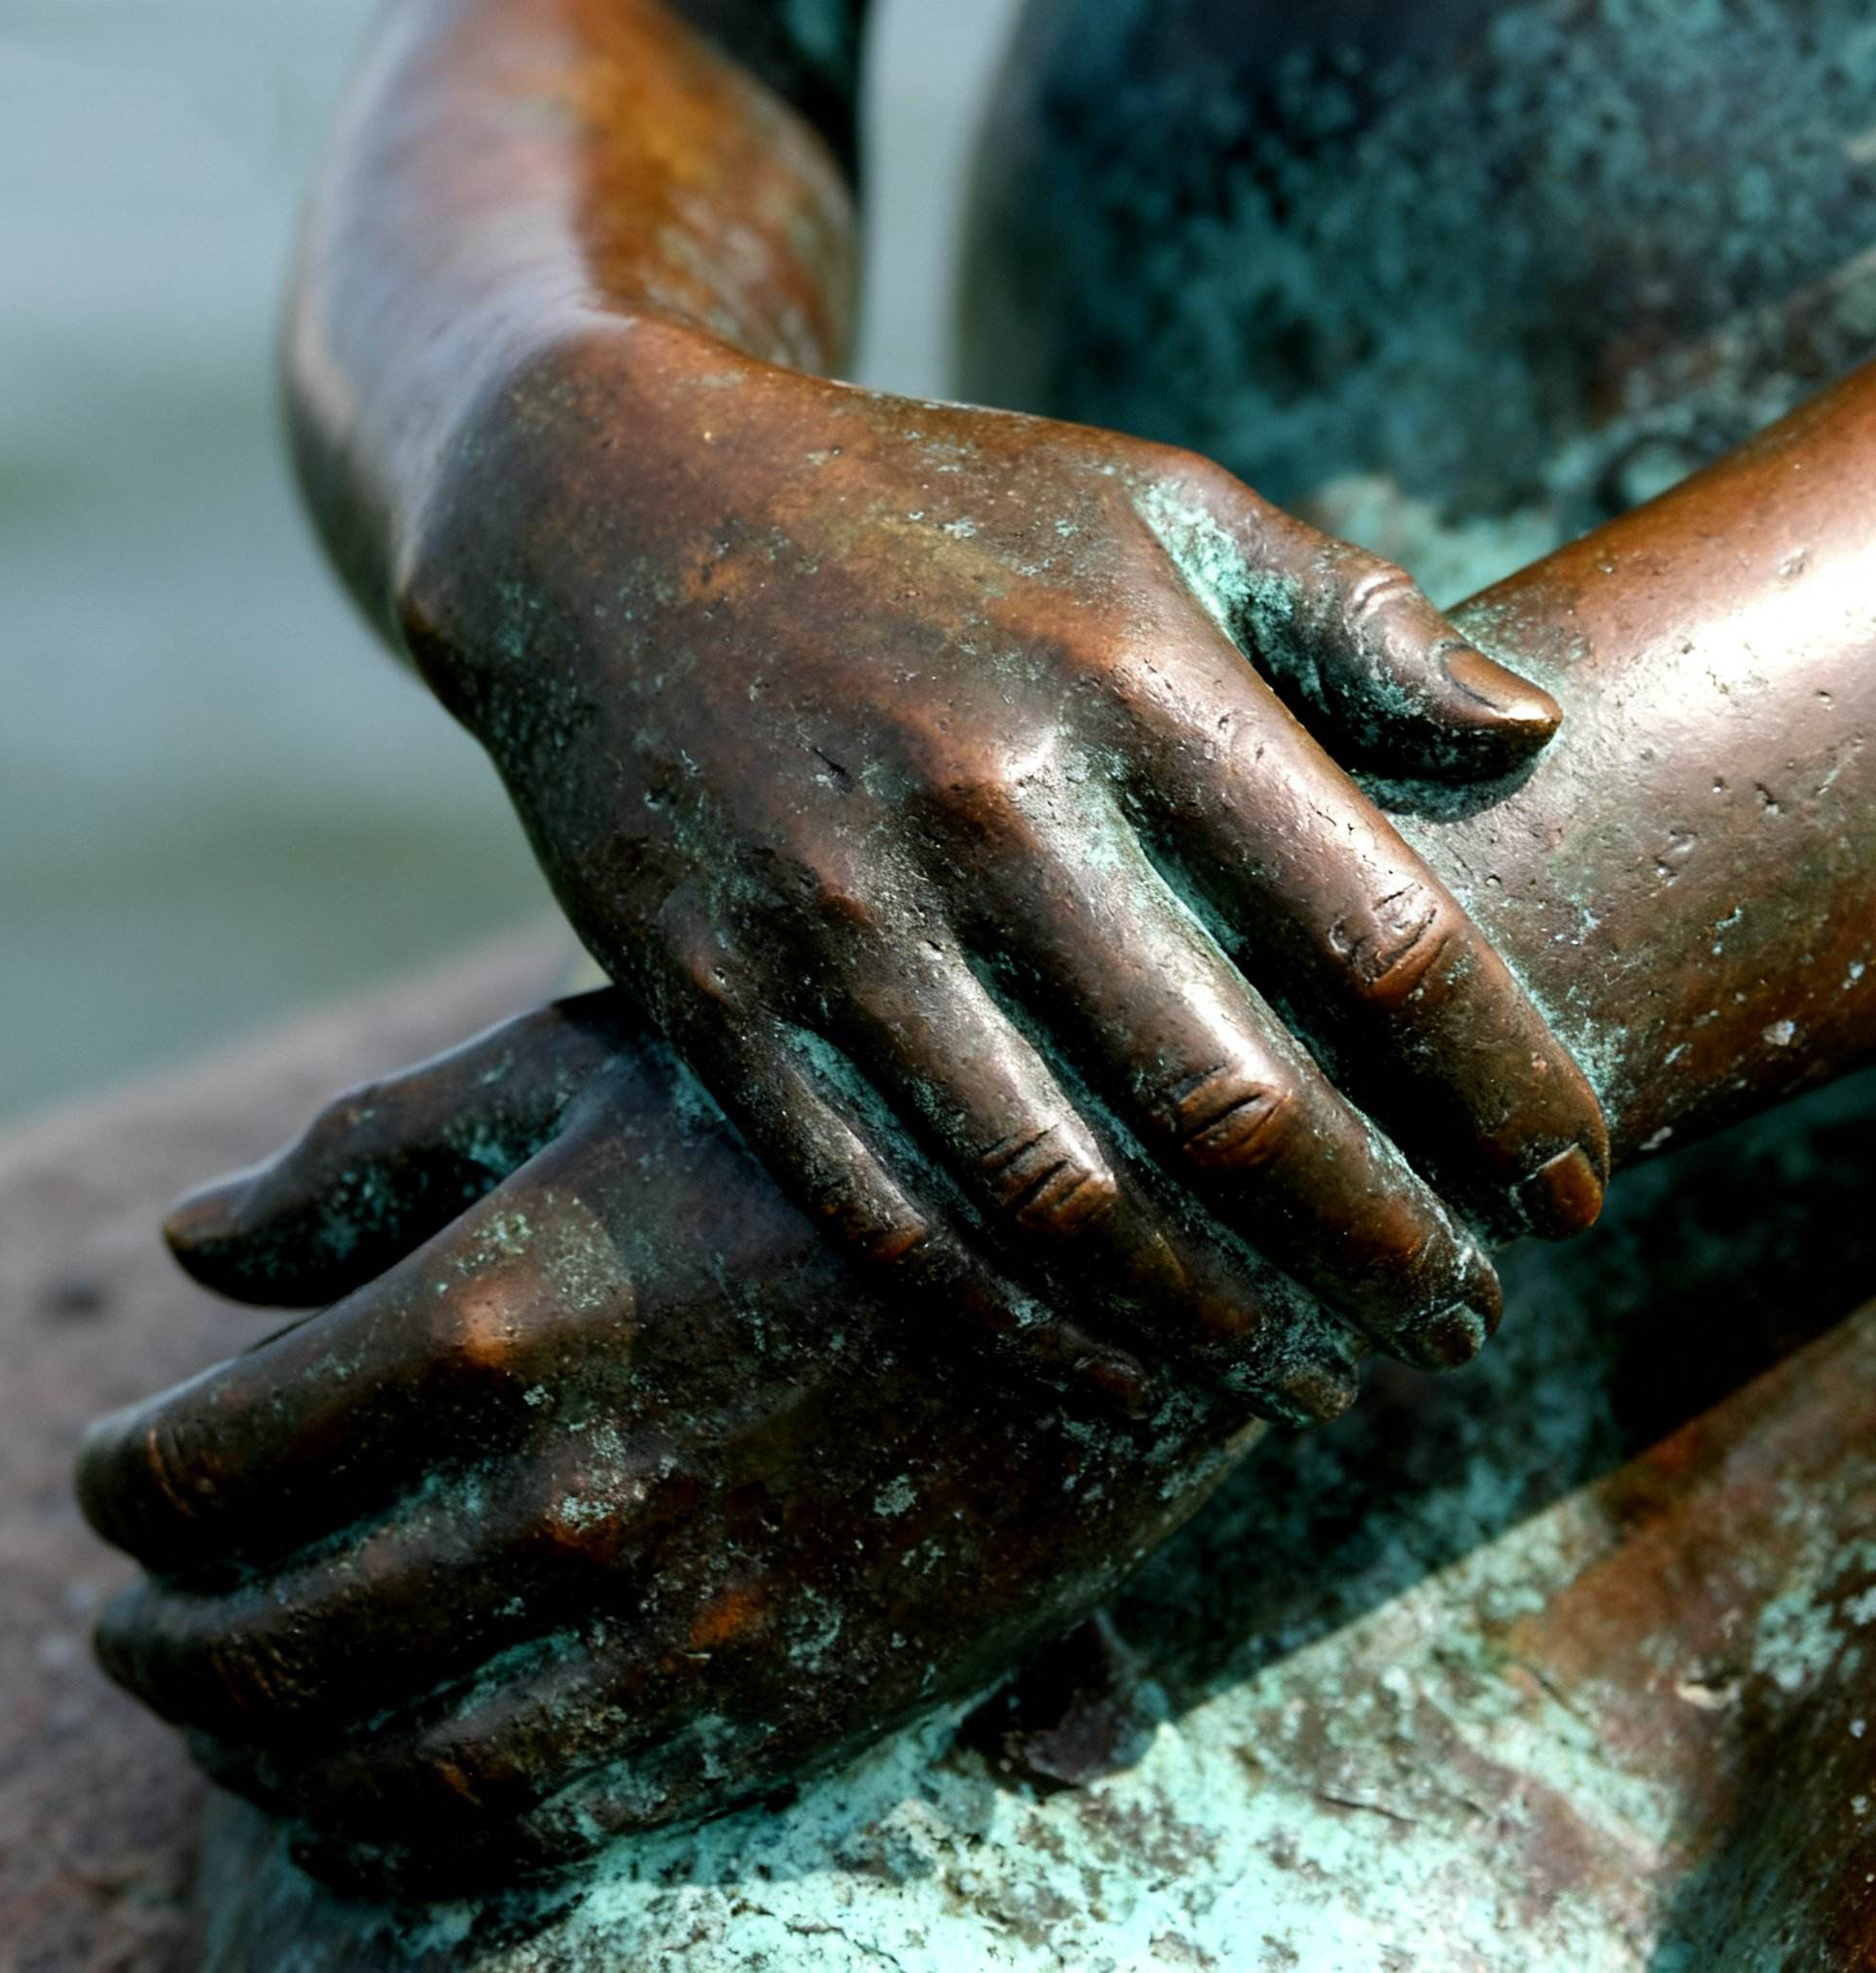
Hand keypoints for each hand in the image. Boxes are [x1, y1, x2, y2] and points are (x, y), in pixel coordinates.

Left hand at [79, 1000, 1261, 1892]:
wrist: (1125, 1228)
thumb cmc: (834, 1110)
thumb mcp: (601, 1062)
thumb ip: (373, 1150)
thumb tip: (187, 1246)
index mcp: (499, 1306)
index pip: (204, 1465)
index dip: (125, 1486)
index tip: (120, 1478)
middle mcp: (568, 1490)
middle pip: (260, 1638)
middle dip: (162, 1638)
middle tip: (133, 1617)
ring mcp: (677, 1622)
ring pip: (378, 1765)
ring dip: (261, 1756)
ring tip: (228, 1712)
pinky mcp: (779, 1706)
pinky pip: (538, 1827)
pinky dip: (410, 1832)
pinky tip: (375, 1786)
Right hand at [395, 323, 1606, 1390]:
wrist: (604, 519)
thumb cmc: (923, 513)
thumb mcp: (1151, 503)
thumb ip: (1353, 614)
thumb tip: (1536, 730)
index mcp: (1129, 678)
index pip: (1381, 937)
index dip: (1506, 1087)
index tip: (1570, 1178)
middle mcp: (986, 807)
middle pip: (1239, 1105)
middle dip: (1390, 1252)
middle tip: (1471, 1326)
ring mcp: (831, 921)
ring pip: (1062, 1201)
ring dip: (1224, 1330)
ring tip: (1328, 1387)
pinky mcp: (711, 1005)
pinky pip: (890, 1220)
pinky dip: (1026, 1333)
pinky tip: (1129, 1379)